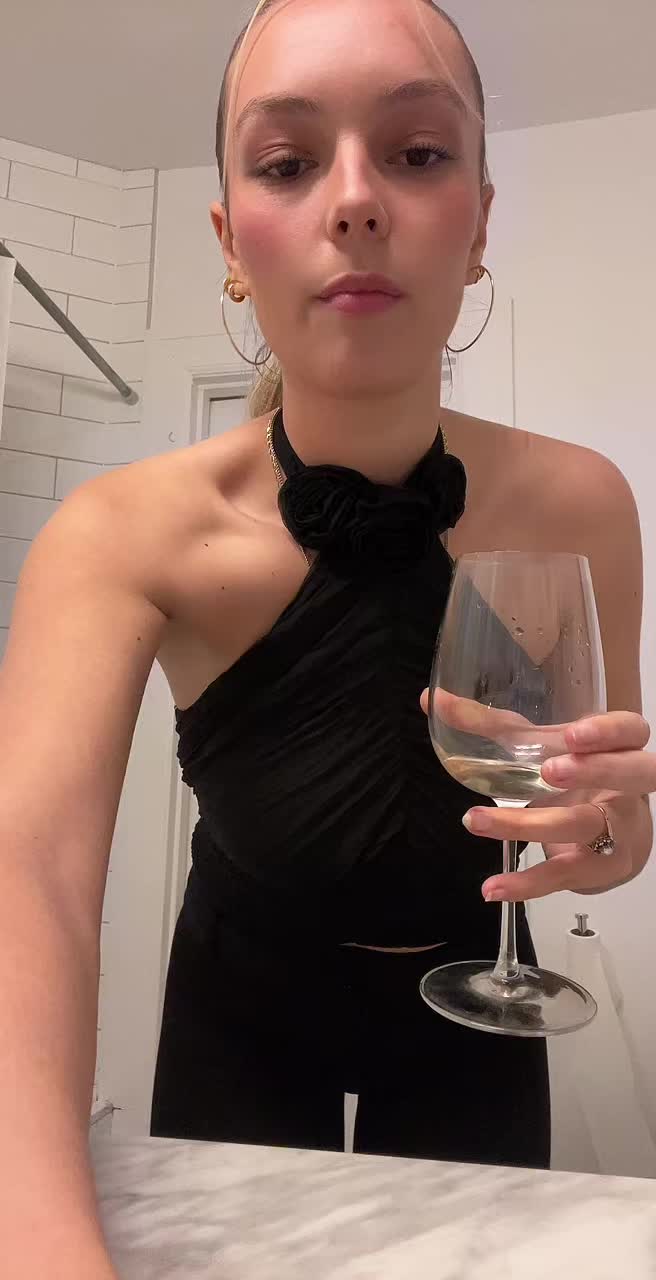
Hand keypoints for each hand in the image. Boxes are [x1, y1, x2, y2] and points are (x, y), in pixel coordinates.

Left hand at [421, 690, 654, 900]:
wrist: (612, 836)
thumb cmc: (576, 776)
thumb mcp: (540, 746)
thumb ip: (490, 724)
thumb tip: (432, 700)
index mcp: (618, 747)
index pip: (631, 731)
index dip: (608, 731)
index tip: (573, 734)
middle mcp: (626, 787)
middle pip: (632, 774)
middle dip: (595, 771)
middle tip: (550, 772)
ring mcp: (618, 831)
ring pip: (584, 826)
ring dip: (530, 826)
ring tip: (479, 821)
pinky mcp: (598, 869)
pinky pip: (564, 876)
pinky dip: (527, 884)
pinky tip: (493, 887)